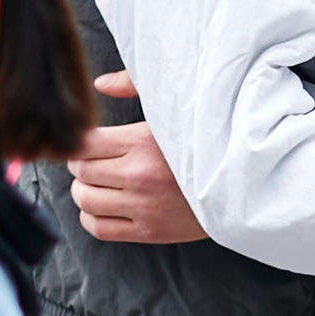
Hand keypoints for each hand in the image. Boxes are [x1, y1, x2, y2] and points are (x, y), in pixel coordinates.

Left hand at [71, 81, 206, 245]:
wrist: (236, 185)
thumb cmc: (200, 144)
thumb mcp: (172, 108)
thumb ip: (134, 86)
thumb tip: (100, 84)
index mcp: (143, 142)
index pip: (85, 144)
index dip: (78, 142)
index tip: (88, 143)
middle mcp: (140, 175)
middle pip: (81, 172)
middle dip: (80, 165)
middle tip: (91, 162)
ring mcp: (144, 206)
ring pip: (85, 201)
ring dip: (83, 191)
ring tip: (96, 184)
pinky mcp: (149, 231)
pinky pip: (99, 228)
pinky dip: (91, 217)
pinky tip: (104, 206)